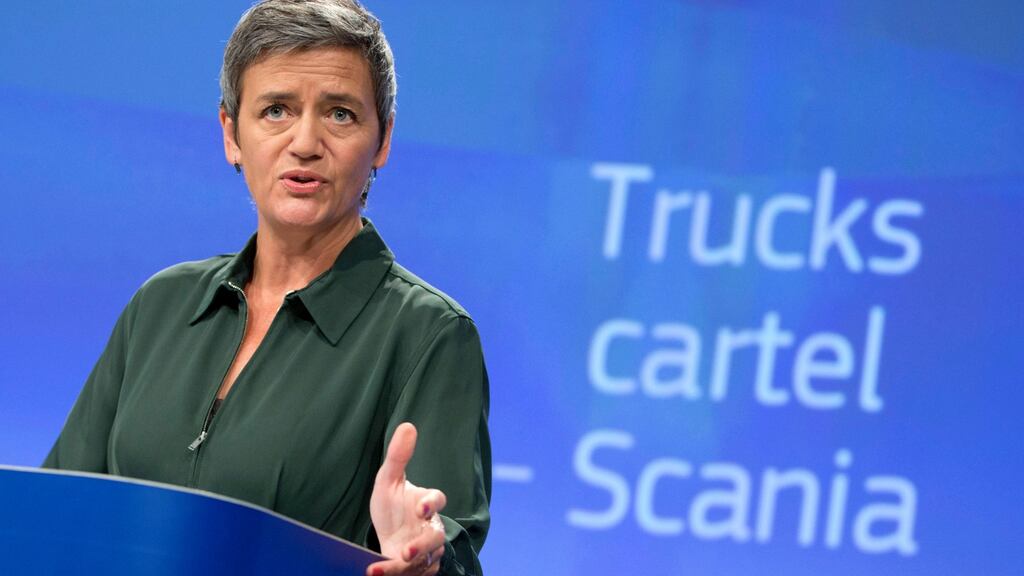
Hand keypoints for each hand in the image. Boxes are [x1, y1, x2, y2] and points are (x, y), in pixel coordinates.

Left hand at [366, 422, 447, 575]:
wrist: (390, 536)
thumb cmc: (393, 506)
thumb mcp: (389, 481)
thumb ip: (398, 457)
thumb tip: (408, 425)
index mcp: (427, 503)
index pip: (437, 500)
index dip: (431, 503)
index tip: (421, 507)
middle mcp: (431, 528)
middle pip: (436, 538)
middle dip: (423, 546)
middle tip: (408, 552)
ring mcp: (427, 551)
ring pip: (426, 561)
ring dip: (405, 568)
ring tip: (381, 570)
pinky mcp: (419, 569)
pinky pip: (413, 575)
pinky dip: (395, 575)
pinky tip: (374, 572)